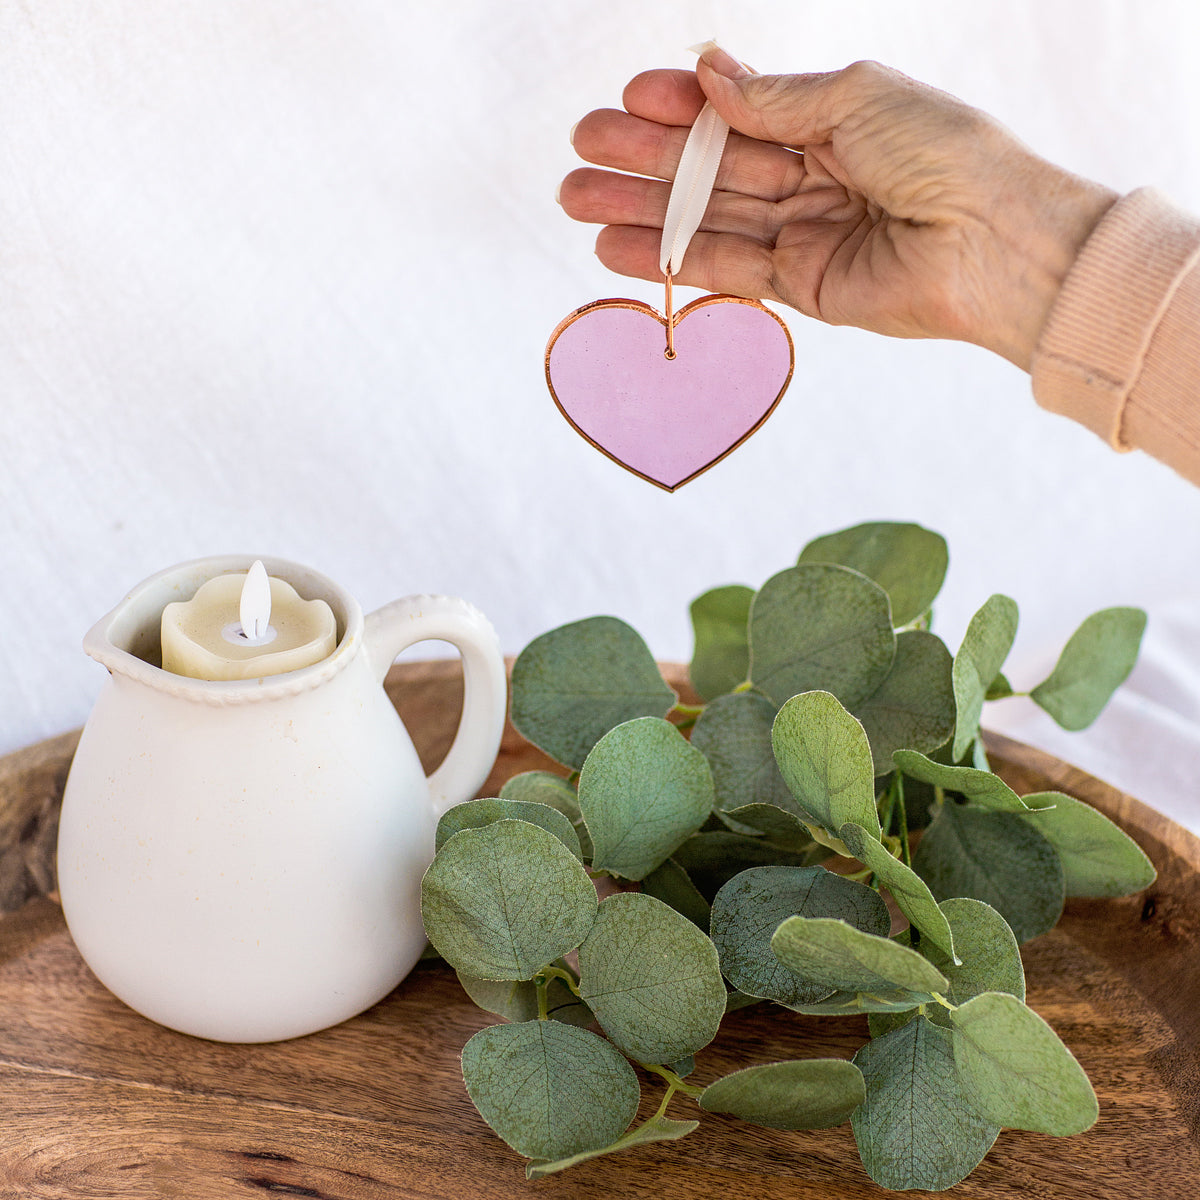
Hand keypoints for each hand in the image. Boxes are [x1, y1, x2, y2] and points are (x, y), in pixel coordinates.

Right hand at [560, 52, 1116, 369]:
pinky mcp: (800, 287)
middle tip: (580, 154)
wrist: (990, 243)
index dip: (682, 106)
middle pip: (711, 167)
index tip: (629, 99)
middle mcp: (812, 175)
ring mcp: (803, 233)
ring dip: (640, 211)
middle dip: (643, 159)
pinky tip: (617, 249)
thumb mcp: (854, 98)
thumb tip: (710, 72)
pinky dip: (671, 259)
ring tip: (576, 201)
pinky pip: (723, 268)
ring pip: (706, 218)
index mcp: (831, 120)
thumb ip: (773, 97)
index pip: (738, 112)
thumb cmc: (943, 153)